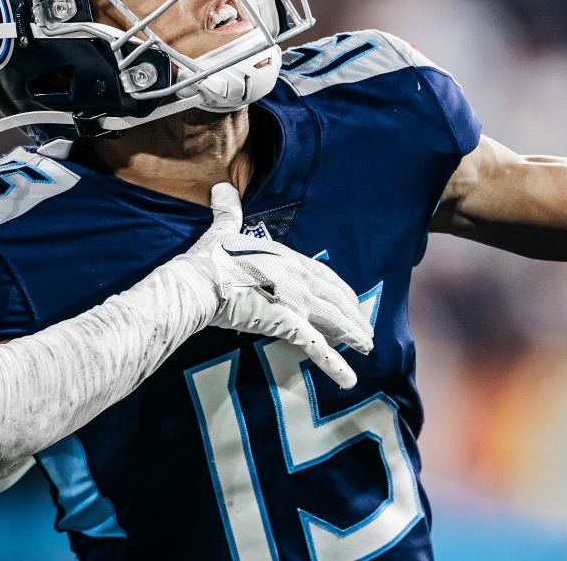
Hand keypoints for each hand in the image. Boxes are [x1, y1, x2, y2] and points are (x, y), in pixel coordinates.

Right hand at [178, 183, 371, 388]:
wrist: (197, 282)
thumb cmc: (208, 259)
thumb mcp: (221, 231)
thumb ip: (227, 212)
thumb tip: (221, 188)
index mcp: (286, 257)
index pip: (323, 275)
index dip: (341, 291)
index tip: (353, 302)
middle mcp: (298, 277)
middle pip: (335, 298)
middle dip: (354, 314)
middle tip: (368, 330)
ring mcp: (294, 299)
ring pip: (334, 320)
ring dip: (353, 334)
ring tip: (368, 348)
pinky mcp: (286, 322)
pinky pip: (316, 346)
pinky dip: (335, 364)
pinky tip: (349, 378)